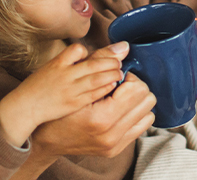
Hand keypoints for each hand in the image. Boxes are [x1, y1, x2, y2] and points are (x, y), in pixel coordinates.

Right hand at [0, 43, 127, 145]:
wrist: (25, 107)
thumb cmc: (38, 86)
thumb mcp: (50, 66)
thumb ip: (69, 58)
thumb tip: (88, 51)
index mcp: (58, 63)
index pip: (78, 49)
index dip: (92, 51)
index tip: (104, 53)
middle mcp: (65, 75)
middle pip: (93, 64)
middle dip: (111, 60)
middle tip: (121, 60)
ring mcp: (70, 90)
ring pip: (96, 79)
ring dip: (111, 73)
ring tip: (120, 71)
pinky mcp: (73, 103)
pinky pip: (93, 94)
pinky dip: (105, 88)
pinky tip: (112, 85)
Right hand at [29, 72, 155, 158]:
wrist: (46, 140)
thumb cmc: (59, 107)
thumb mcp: (76, 80)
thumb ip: (101, 60)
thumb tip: (125, 47)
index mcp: (102, 117)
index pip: (137, 89)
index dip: (128, 77)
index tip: (116, 77)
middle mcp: (111, 134)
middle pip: (146, 100)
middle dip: (135, 88)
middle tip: (118, 87)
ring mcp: (115, 145)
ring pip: (149, 113)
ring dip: (137, 102)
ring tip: (120, 99)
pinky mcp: (117, 149)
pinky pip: (142, 126)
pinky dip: (135, 115)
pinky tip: (120, 111)